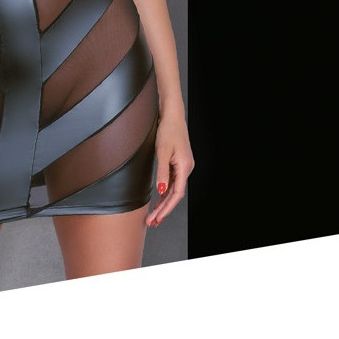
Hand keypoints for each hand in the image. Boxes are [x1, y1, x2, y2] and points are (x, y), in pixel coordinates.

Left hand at [146, 112, 193, 227]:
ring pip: (174, 190)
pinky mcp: (179, 164)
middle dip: (163, 210)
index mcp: (185, 167)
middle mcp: (187, 169)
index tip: (157, 218)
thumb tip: (161, 191)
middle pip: (175, 195)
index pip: (176, 195)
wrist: (172, 115)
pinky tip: (159, 200)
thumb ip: (162, 172)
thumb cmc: (168, 130)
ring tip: (154, 216)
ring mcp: (183, 166)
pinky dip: (165, 193)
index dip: (166, 208)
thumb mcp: (162, 151)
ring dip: (164, 203)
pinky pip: (173, 182)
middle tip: (152, 222)